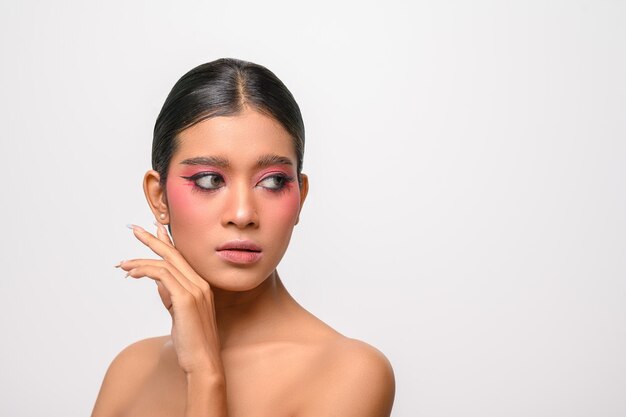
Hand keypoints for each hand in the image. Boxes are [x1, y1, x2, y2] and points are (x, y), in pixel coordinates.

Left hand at [116, 222, 222, 376]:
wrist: (203, 362)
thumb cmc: (192, 342)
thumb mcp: (180, 314)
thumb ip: (171, 296)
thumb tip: (158, 281)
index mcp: (201, 285)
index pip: (181, 257)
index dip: (167, 241)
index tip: (154, 229)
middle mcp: (200, 284)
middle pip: (173, 254)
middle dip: (153, 239)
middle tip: (134, 229)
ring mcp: (195, 290)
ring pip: (165, 264)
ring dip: (140, 261)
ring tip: (122, 264)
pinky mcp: (185, 299)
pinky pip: (162, 276)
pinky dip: (145, 271)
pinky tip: (132, 274)